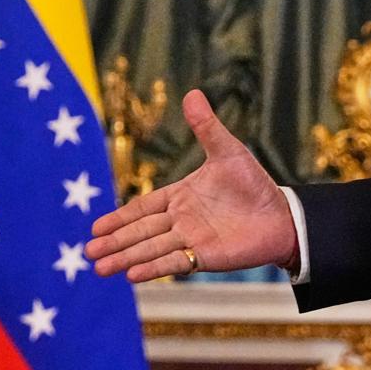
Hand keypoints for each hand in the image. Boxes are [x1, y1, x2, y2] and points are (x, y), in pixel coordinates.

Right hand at [85, 90, 297, 281]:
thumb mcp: (227, 151)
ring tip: (99, 268)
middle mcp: (181, 221)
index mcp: (180, 197)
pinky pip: (175, 262)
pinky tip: (131, 275)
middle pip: (141, 232)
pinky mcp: (205, 257)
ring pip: (151, 248)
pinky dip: (153, 267)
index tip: (96, 227)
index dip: (120, 217)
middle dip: (114, 242)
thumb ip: (206, 127)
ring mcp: (191, 240)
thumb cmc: (254, 184)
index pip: (143, 208)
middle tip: (88, 251)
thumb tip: (192, 93)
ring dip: (126, 257)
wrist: (282, 215)